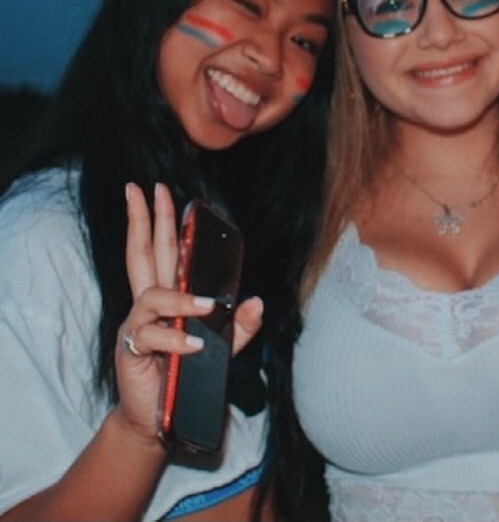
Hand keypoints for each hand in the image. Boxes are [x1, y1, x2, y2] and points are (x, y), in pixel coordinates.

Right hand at [115, 183, 262, 443]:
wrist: (160, 420)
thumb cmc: (187, 376)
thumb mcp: (222, 349)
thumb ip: (239, 327)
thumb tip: (257, 302)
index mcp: (168, 297)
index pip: (162, 250)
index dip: (159, 221)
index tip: (158, 191)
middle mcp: (149, 304)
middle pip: (143, 253)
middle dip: (144, 219)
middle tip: (140, 189)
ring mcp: (139, 325)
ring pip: (152, 294)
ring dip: (181, 298)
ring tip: (207, 307)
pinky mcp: (132, 350)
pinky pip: (152, 335)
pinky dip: (175, 338)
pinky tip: (193, 344)